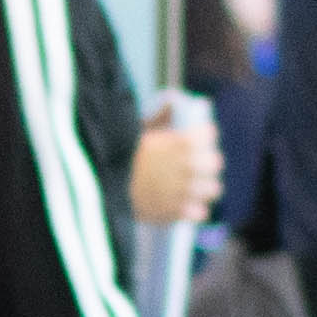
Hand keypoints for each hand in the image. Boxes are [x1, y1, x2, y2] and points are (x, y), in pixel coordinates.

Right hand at [129, 100, 224, 227]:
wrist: (101, 186)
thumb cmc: (117, 156)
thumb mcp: (137, 130)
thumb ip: (159, 119)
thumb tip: (171, 103)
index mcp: (180, 141)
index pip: (209, 134)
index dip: (202, 137)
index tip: (193, 140)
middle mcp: (188, 165)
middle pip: (215, 163)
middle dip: (206, 164)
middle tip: (194, 167)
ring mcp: (184, 190)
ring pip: (214, 189)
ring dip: (204, 188)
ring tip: (191, 189)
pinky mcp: (175, 212)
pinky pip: (200, 213)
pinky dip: (194, 210)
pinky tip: (183, 206)